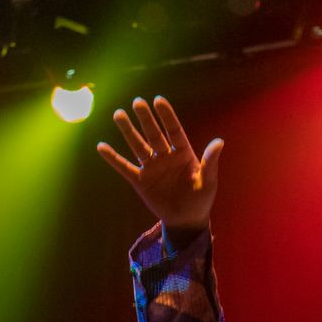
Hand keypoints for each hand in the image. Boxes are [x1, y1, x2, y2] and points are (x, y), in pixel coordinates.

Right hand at [96, 96, 223, 235]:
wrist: (186, 220)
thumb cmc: (201, 199)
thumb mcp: (208, 181)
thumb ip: (210, 161)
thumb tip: (219, 142)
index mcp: (183, 153)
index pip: (174, 130)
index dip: (166, 116)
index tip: (158, 100)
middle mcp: (166, 156)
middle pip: (154, 134)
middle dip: (145, 119)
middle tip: (137, 102)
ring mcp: (152, 168)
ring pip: (138, 146)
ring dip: (128, 131)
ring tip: (118, 114)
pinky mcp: (140, 181)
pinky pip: (124, 168)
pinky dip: (113, 158)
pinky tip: (101, 146)